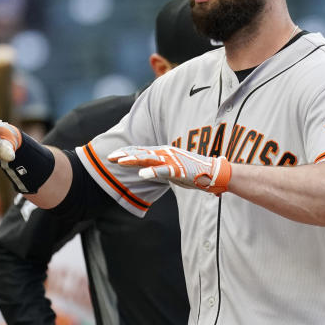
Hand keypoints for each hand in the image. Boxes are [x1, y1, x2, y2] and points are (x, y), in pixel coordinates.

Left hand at [107, 145, 230, 194]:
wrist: (214, 173)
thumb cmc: (194, 172)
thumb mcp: (173, 169)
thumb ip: (161, 168)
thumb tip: (149, 170)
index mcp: (164, 153)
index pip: (142, 151)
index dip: (127, 152)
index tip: (113, 155)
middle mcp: (166, 153)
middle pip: (142, 153)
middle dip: (125, 155)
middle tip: (110, 157)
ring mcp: (172, 161)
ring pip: (149, 159)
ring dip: (134, 160)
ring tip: (120, 162)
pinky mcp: (179, 169)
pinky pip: (164, 171)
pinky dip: (152, 172)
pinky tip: (142, 174)